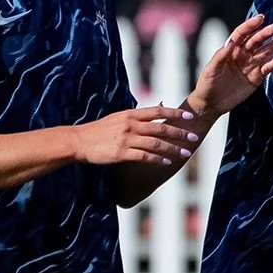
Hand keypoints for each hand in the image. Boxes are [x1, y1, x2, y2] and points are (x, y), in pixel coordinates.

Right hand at [71, 105, 200, 166]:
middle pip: (161, 127)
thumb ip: (137, 115)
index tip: (190, 117)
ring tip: (185, 154)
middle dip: (180, 133)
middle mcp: (130, 125)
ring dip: (173, 149)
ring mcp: (126, 139)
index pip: (158, 111)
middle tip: (194, 137)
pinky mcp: (121, 153)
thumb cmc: (100, 130)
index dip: (175, 113)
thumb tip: (157, 108)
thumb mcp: (119, 117)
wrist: (79, 141)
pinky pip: (144, 156)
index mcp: (131, 114)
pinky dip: (157, 160)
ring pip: (156, 143)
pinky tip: (167, 163)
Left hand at [185, 15, 272, 117]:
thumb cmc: (207, 85)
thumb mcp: (211, 70)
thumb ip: (221, 56)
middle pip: (256, 41)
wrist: (211, 104)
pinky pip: (268, 68)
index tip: (260, 18)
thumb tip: (231, 42)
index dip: (250, 26)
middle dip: (266, 34)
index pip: (242, 34)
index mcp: (230, 50)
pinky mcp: (257, 78)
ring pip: (265, 52)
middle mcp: (242, 55)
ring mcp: (251, 66)